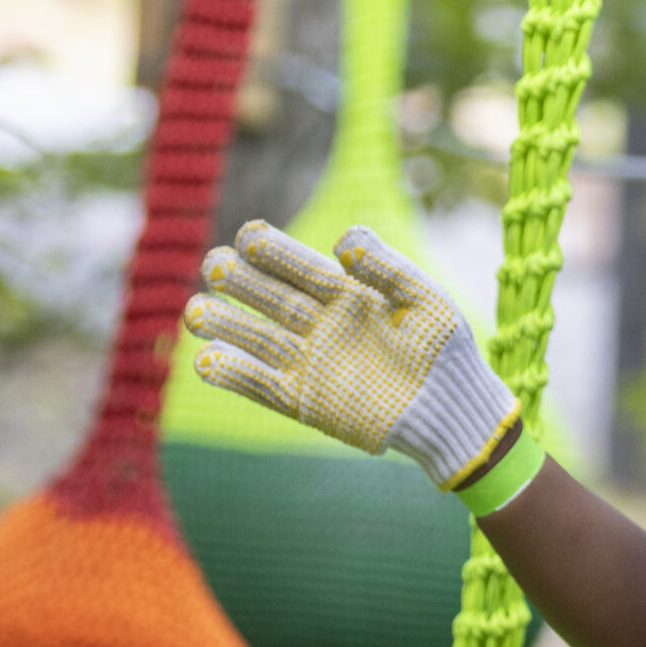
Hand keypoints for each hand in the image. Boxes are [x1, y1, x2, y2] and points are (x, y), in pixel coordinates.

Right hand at [183, 222, 517, 490]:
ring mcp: (311, 362)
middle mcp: (323, 325)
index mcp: (349, 294)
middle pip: (272, 298)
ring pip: (258, 338)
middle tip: (214, 264)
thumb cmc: (445, 349)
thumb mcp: (424, 299)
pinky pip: (261, 385)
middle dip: (241, 281)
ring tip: (193, 311)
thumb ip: (386, 266)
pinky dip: (234, 375)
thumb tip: (340, 241)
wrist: (453, 410)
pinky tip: (205, 360)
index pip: (302, 267)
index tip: (248, 236)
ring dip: (225, 325)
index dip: (275, 251)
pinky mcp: (306, 400)